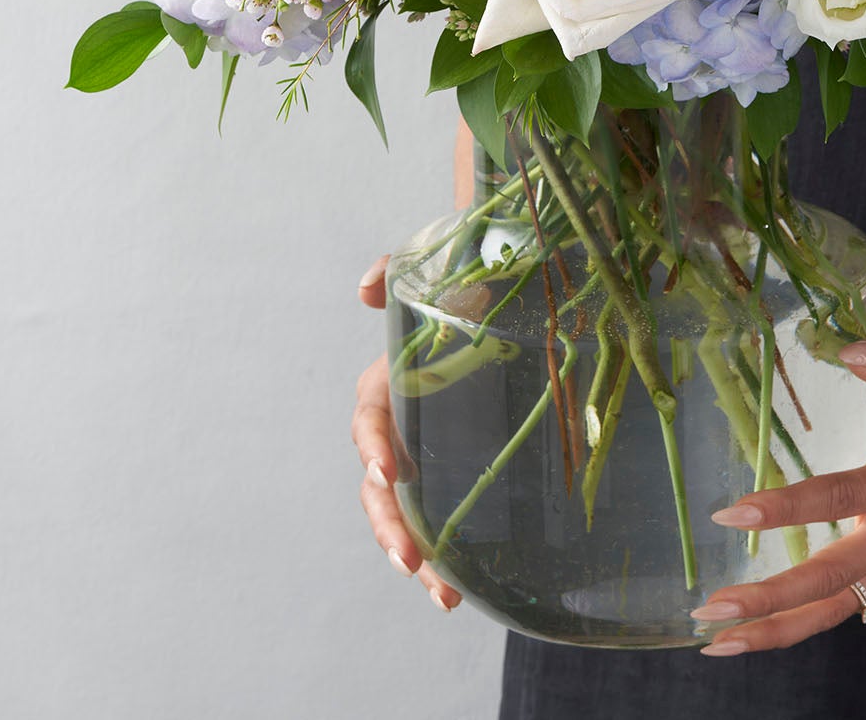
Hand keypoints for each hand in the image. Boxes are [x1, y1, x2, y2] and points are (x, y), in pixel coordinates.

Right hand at [352, 254, 461, 613]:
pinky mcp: (452, 471)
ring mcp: (424, 453)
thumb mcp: (435, 273)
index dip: (373, 445)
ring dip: (416, 555)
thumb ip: (396, 270)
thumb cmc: (463, 286)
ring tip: (443, 595)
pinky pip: (440, 518)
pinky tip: (465, 590)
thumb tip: (366, 287)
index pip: (370, 419)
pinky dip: (446, 556)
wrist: (499, 298)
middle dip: (389, 525)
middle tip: (410, 560)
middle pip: (379, 486)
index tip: (389, 469)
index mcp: (389, 384)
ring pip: (405, 514)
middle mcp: (399, 426)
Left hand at [688, 329, 865, 654]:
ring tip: (717, 641)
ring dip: (777, 626)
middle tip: (713, 608)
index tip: (731, 513)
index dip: (786, 509)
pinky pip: (841, 603)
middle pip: (834, 577)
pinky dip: (797, 620)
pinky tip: (751, 629)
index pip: (841, 498)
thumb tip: (852, 352)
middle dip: (772, 598)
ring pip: (835, 606)